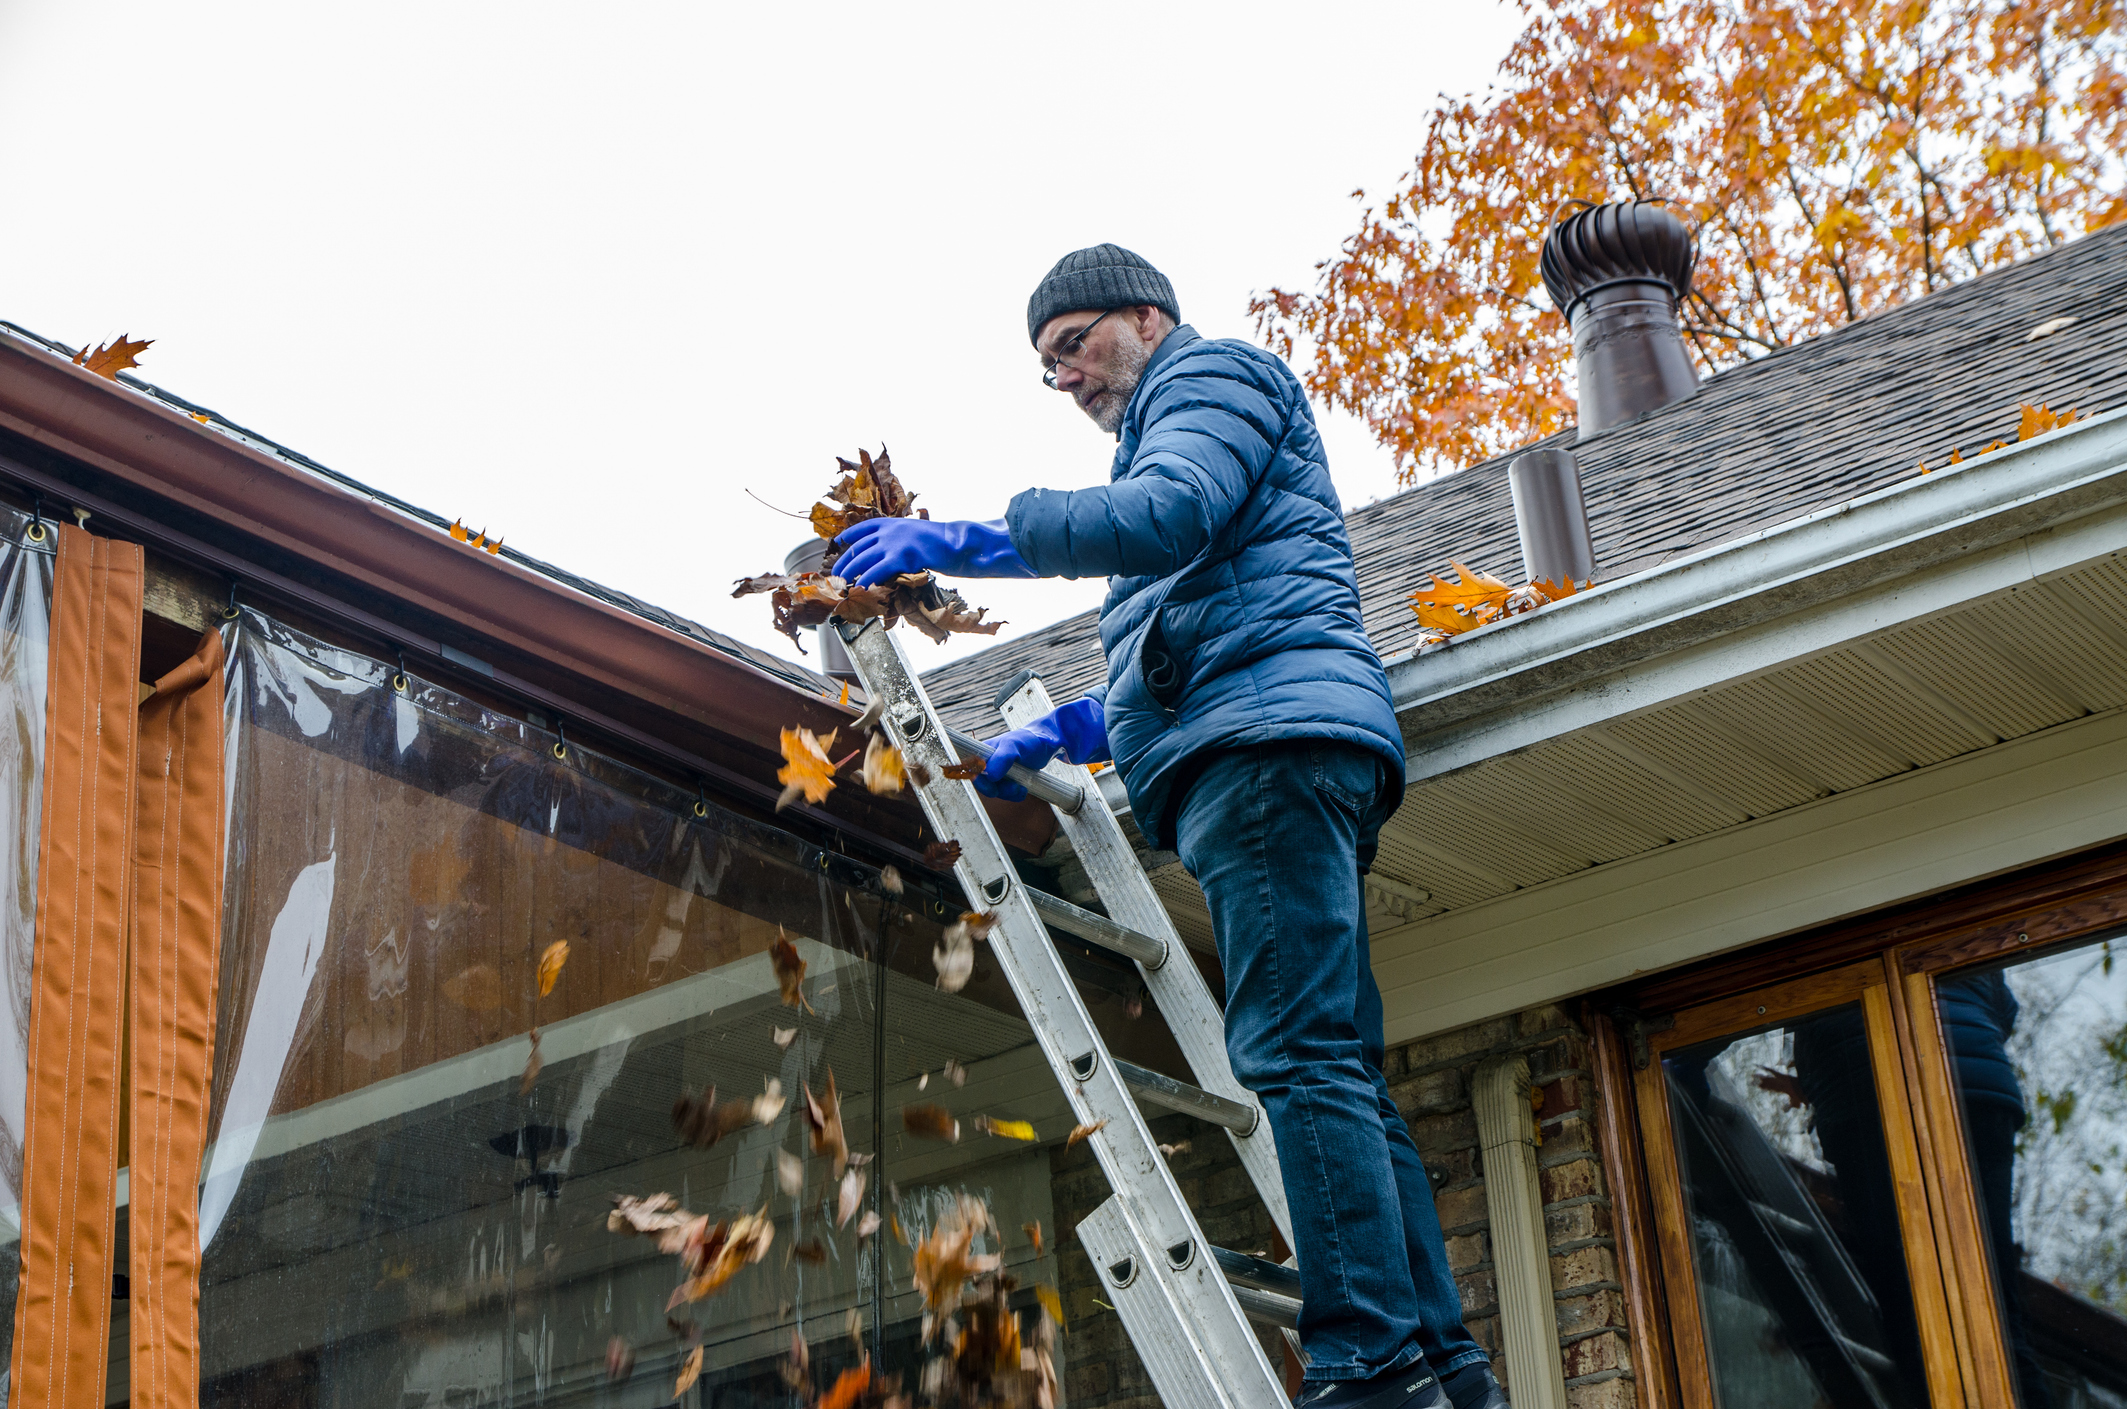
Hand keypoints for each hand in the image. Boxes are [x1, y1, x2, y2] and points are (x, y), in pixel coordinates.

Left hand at [833, 517, 1035, 586]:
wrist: (957, 542)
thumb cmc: (942, 542)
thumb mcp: (917, 534)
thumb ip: (902, 539)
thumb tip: (889, 552)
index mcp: (893, 522)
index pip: (863, 528)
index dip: (849, 536)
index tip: (839, 541)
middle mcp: (889, 530)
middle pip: (858, 546)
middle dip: (845, 561)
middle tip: (837, 573)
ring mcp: (894, 542)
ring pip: (863, 559)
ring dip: (850, 573)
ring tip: (842, 583)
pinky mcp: (900, 557)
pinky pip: (876, 571)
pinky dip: (866, 581)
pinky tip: (861, 588)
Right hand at [976, 697, 1107, 800]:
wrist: (1047, 744)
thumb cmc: (1029, 740)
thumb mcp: (1014, 746)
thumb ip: (1001, 758)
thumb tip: (989, 774)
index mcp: (984, 752)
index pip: (971, 770)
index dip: (979, 781)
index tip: (992, 787)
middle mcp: (989, 763)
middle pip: (984, 784)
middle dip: (998, 789)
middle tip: (1014, 787)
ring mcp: (999, 772)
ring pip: (996, 791)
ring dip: (1009, 793)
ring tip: (1021, 787)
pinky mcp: (1008, 780)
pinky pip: (1006, 794)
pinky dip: (1014, 795)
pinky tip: (1023, 789)